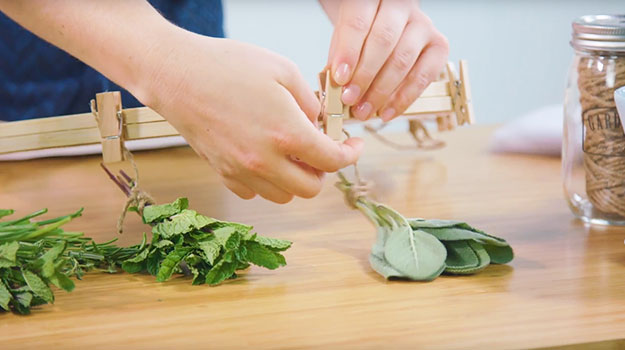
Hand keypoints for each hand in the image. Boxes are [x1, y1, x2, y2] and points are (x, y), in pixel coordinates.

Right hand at [136, 33, 363, 202]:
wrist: (176, 74)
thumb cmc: (227, 66)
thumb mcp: (283, 70)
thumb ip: (310, 102)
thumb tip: (321, 124)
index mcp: (287, 134)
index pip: (332, 161)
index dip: (350, 154)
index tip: (352, 147)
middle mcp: (265, 161)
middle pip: (310, 188)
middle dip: (322, 170)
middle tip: (320, 149)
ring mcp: (241, 171)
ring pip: (284, 196)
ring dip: (295, 179)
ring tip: (291, 154)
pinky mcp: (222, 173)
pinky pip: (254, 192)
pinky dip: (267, 181)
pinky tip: (264, 158)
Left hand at [321, 0, 448, 121]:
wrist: (385, 25)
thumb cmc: (362, 35)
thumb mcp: (343, 38)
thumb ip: (339, 58)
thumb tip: (335, 89)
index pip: (358, 23)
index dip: (349, 52)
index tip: (339, 78)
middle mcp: (401, 6)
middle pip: (383, 41)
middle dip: (364, 75)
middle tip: (349, 99)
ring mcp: (423, 24)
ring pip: (403, 59)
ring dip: (381, 91)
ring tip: (364, 111)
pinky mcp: (439, 45)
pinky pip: (424, 75)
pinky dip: (404, 98)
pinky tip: (387, 112)